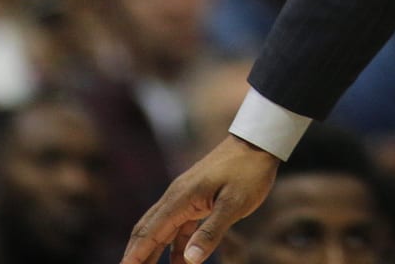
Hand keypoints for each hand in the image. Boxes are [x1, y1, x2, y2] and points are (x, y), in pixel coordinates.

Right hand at [123, 135, 279, 263]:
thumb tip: (191, 260)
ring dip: (153, 251)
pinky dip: (174, 244)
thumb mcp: (234, 203)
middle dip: (137, 254)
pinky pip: (178, 225)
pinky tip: (180, 261)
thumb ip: (212, 232)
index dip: (135, 254)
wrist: (259, 142)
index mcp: (181, 198)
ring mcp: (185, 197)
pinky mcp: (196, 198)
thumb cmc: (249, 171)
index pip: (150, 232)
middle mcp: (177, 197)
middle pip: (148, 231)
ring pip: (162, 229)